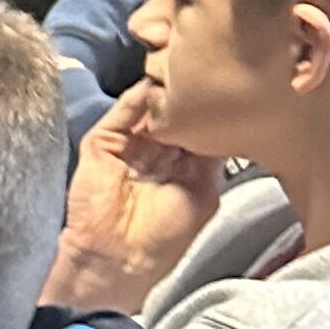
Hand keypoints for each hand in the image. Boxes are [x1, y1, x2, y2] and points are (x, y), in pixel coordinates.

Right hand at [46, 88, 225, 314]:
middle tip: (203, 72)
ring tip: (178, 70)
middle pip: (171, 113)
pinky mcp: (102, 143)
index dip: (209, 111)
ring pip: (146, 109)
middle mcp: (155, 152)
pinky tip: (151, 86)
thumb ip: (211, 159)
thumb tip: (224, 123)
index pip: (195, 128)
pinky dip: (134, 98)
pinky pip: (120, 114)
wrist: (118, 257)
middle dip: (185, 96)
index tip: (227, 89)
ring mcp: (128, 146)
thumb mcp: (204, 194)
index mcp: (180, 166)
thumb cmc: (165, 236)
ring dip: (161, 92)